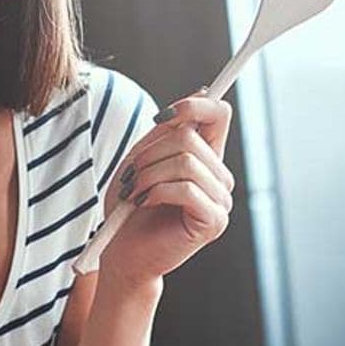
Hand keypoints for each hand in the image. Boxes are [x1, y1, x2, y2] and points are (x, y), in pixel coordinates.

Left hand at [100, 92, 234, 284]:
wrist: (123, 254)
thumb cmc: (129, 208)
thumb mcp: (142, 160)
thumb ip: (166, 131)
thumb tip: (200, 91)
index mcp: (206, 159)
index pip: (218, 114)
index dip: (193, 105)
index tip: (160, 117)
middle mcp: (220, 178)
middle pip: (190, 137)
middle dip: (149, 154)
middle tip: (131, 177)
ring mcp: (221, 201)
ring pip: (185, 162)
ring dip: (148, 175)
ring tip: (134, 193)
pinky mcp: (214, 221)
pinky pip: (186, 189)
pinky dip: (156, 192)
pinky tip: (143, 204)